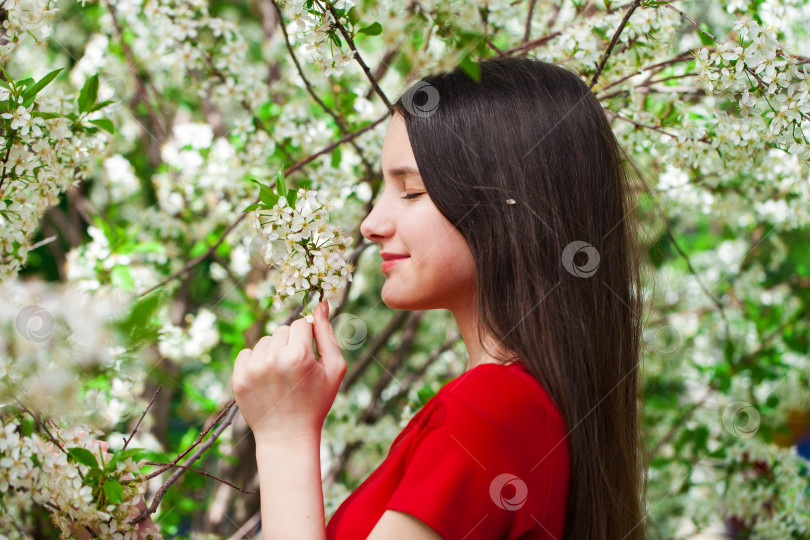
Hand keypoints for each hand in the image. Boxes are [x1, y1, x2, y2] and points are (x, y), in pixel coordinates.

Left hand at [231, 300, 346, 444]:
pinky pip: (247, 352)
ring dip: (274, 352)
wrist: (288, 437)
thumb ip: (328, 333)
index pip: (302, 324)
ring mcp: (253, 369)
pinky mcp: (238, 377)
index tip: (309, 357)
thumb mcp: (334, 368)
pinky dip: (257, 361)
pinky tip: (267, 380)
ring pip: (265, 340)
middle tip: (296, 371)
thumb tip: (322, 303)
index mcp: (299, 355)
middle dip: (291, 344)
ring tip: (281, 377)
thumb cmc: (317, 402)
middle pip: (283, 329)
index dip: (308, 339)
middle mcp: (273, 359)